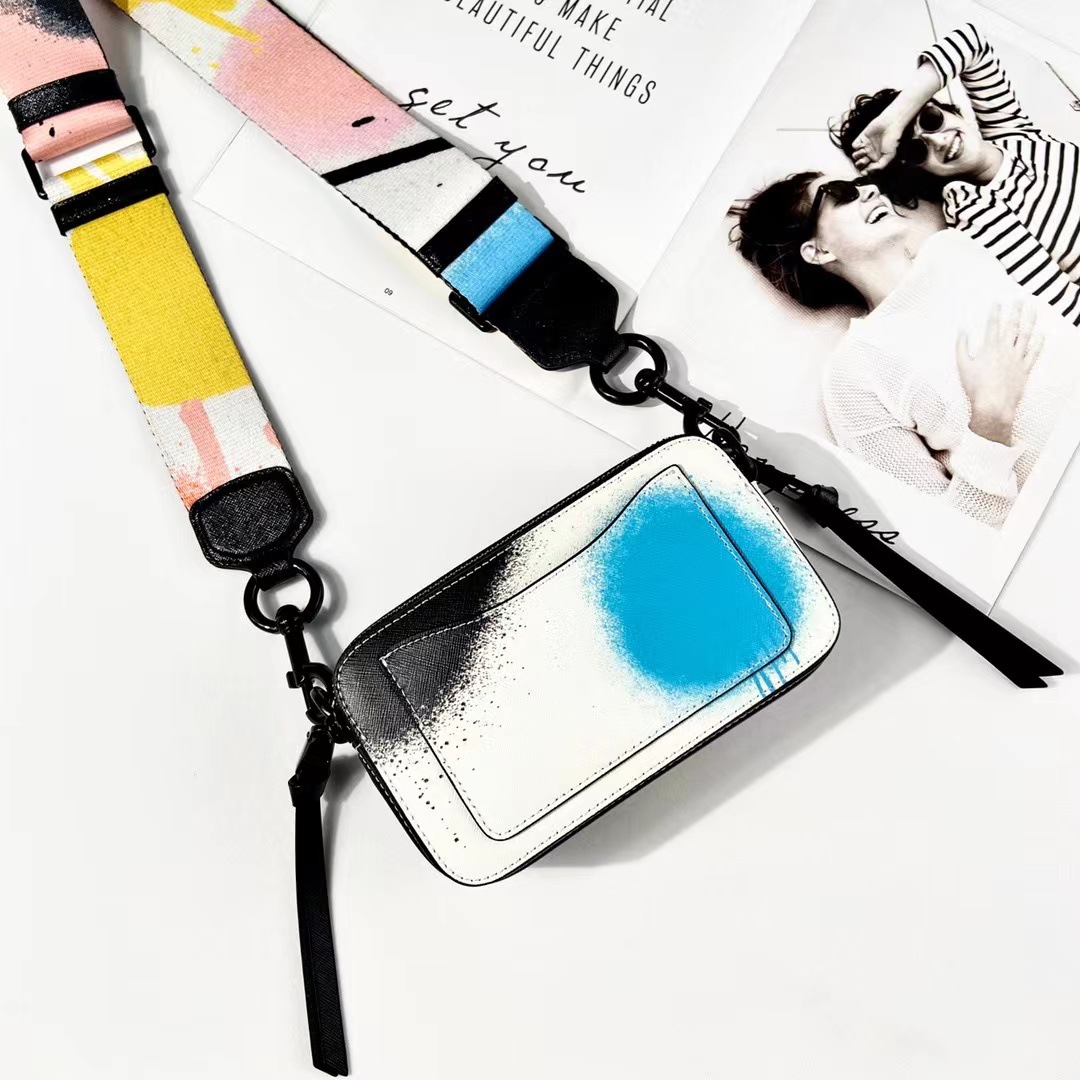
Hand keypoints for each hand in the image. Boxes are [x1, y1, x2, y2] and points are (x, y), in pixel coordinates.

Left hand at [851, 108, 907, 172]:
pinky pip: (854, 146)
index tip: (864, 171)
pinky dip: (856, 147)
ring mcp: (865, 146)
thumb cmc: (892, 140)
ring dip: (858, 156)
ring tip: (865, 151)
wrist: (891, 124)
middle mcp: (869, 154)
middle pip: (859, 164)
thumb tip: (868, 172)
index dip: (864, 171)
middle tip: (864, 160)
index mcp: (876, 159)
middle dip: (859, 164)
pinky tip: (862, 145)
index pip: (866, 169)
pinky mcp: (861, 138)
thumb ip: (879, 166)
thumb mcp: (889, 156)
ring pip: (855, 156)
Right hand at [956, 303, 1043, 443]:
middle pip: (1012, 325)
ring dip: (1030, 320)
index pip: (993, 324)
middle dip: (1015, 310)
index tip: (998, 300)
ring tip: (1033, 309)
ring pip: (1026, 335)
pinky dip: (1039, 343)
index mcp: (990, 347)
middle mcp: (1006, 349)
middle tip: (1019, 298)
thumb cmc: (975, 387)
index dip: (995, 311)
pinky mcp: (1025, 368)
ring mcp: (1017, 358)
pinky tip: (1041, 334)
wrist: (993, 404)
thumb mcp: (962, 366)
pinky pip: (1034, 353)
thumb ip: (961, 346)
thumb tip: (961, 331)